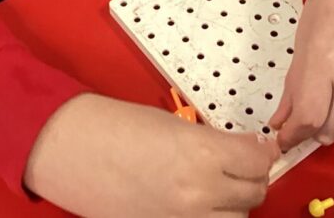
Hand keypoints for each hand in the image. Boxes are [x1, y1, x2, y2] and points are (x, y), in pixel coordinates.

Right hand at [24, 93, 279, 216]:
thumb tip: (241, 152)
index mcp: (202, 153)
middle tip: (242, 163)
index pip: (257, 161)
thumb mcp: (174, 125)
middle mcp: (199, 192)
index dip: (261, 151)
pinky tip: (200, 204)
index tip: (258, 147)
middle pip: (254, 193)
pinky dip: (210, 217)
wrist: (72, 149)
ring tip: (221, 187)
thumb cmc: (115, 126)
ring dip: (235, 204)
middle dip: (252, 176)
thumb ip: (212, 142)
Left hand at [270, 0, 333, 150]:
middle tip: (307, 119)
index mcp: (324, 65)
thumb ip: (292, 91)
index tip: (287, 136)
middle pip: (332, 131)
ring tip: (331, 104)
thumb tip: (281, 121)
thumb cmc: (331, 9)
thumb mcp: (301, 48)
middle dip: (314, 131)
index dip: (294, 135)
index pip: (309, 120)